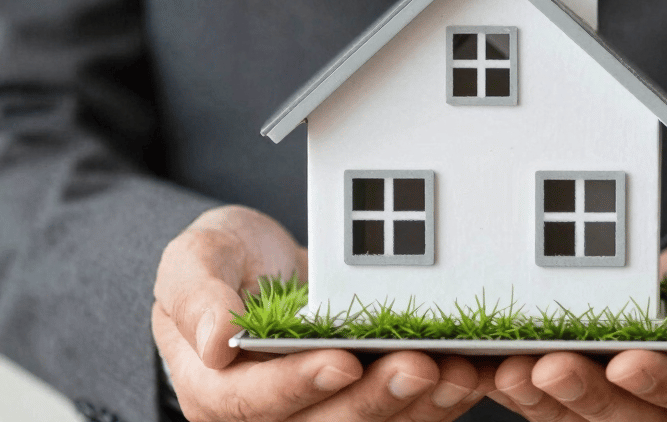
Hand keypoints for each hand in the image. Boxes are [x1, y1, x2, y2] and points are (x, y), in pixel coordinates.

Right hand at [152, 205, 486, 420]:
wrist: (260, 268)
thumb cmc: (224, 261)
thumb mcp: (194, 259)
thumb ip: (197, 296)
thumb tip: (215, 340)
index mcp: (217, 389)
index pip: (254, 401)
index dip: (299, 385)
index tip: (341, 360)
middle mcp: (272, 414)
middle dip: (377, 398)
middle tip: (419, 364)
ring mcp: (321, 411)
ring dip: (420, 405)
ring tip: (459, 372)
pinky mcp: (363, 401)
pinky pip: (403, 413)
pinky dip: (440, 398)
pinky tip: (472, 372)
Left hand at [490, 206, 666, 421]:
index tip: (627, 364)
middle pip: (642, 419)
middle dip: (590, 395)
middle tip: (545, 368)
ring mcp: (652, 408)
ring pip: (597, 419)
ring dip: (551, 401)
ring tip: (509, 371)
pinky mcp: (614, 395)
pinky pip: (571, 403)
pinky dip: (533, 390)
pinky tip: (497, 370)